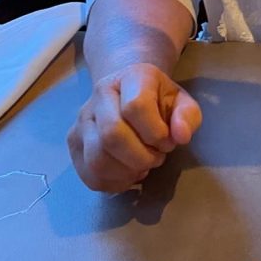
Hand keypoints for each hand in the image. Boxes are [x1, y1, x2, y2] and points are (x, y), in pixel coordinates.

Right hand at [67, 63, 201, 192]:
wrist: (128, 90)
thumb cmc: (158, 99)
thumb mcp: (181, 101)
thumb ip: (187, 116)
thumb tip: (181, 137)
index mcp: (131, 77)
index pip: (135, 106)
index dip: (155, 132)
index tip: (168, 141)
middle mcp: (100, 94)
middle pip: (112, 135)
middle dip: (141, 157)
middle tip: (156, 157)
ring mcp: (82, 119)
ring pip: (97, 159)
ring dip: (126, 172)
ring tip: (143, 165)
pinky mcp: (73, 142)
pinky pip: (89, 174)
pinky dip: (113, 183)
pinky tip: (129, 173)